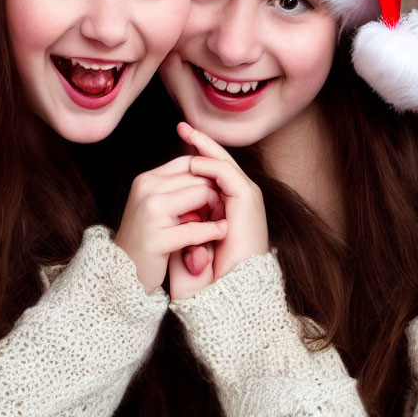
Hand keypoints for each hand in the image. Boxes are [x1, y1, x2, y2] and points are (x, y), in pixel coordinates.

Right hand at [114, 154, 227, 293]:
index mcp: (147, 179)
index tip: (217, 193)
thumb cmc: (147, 238)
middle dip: (214, 194)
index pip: (189, 162)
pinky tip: (220, 233)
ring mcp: (150, 212)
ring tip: (217, 222)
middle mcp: (146, 189)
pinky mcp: (156, 238)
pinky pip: (197, 229)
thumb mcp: (157, 204)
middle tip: (220, 211)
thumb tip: (209, 170)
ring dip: (215, 210)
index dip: (208, 175)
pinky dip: (213, 231)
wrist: (124, 273)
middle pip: (199, 177)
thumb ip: (177, 186)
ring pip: (202, 195)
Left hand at [177, 122, 268, 281]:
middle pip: (219, 162)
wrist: (231, 292)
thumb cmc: (211, 276)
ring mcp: (246, 197)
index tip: (179, 142)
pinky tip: (192, 161)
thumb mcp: (190, 246)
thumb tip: (170, 216)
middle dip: (200, 143)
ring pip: (224, 163)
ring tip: (186, 132)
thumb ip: (184, 229)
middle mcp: (240, 198)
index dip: (196, 156)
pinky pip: (227, 174)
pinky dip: (210, 165)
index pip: (213, 172)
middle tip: (182, 126)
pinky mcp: (247, 200)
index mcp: (229, 206)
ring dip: (204, 146)